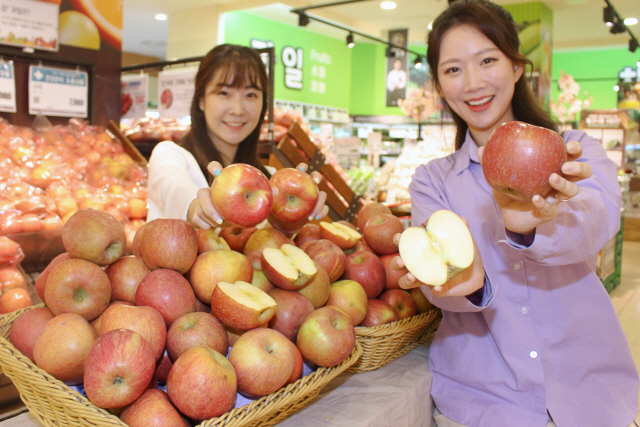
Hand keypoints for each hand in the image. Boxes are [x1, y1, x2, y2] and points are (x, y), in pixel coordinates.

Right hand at [187, 161, 278, 229]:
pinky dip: (205, 225)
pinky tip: (211, 228)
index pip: (213, 168)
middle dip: (209, 206)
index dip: (214, 167)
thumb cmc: (234, 207)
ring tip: (220, 224)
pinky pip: (198, 220)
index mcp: (220, 184)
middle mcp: (207, 191)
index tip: (216, 170)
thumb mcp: (246, 201)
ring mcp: (198, 202)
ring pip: (200, 210)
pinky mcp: (193, 214)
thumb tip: (278, 190)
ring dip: (210, 219)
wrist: (216, 218)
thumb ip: (260, 195)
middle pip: (201, 192)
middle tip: (220, 219)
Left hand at [267, 163, 328, 236]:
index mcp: (295, 182)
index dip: (302, 167)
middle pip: (316, 177)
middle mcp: (306, 187)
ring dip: (319, 202)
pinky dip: (322, 212)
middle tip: (315, 182)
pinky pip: (324, 208)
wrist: (281, 225)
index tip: (302, 169)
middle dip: (317, 177)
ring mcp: (313, 198)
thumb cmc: (274, 212)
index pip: (300, 170)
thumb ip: (271, 196)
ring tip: (311, 214)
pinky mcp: (317, 208)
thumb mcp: (270, 204)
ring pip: (323, 194)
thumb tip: (274, 189)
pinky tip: (316, 217)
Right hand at [390, 218, 484, 296]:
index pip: (405, 244)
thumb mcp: (462, 238)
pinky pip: (434, 291)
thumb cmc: (461, 252)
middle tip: (400, 262)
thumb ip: (460, 229)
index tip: (398, 238)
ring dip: (407, 280)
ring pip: (409, 282)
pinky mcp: (439, 289)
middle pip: (400, 265)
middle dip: (396, 263)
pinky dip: (435, 289)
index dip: (398, 241)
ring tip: (411, 277)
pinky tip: (437, 287)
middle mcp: (420, 265)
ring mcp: (428, 278)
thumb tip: (462, 219)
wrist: (476, 271)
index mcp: (422, 250)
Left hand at [477, 141, 591, 234]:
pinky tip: (535, 198)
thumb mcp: (501, 174)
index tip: (568, 145)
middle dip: (578, 167)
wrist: (507, 214)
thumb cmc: (509, 189)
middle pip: (581, 173)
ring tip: (552, 178)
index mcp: (553, 167)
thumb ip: (492, 162)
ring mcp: (556, 199)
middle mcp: (560, 182)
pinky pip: (549, 209)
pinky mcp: (548, 213)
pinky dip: (543, 203)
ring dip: (564, 184)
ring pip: (572, 191)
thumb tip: (481, 148)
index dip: (575, 149)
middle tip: (566, 165)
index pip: (571, 155)